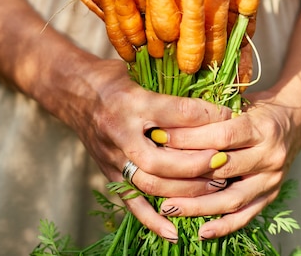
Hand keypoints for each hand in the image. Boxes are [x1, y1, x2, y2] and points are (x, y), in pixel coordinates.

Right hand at [65, 57, 231, 239]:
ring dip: (185, 190)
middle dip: (197, 163)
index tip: (230, 116)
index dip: (207, 115)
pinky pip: (131, 202)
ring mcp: (113, 157)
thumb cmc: (110, 77)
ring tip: (214, 187)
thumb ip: (168, 84)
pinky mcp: (108, 172)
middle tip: (224, 160)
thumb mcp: (138, 69)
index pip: (176, 112)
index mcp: (131, 101)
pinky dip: (153, 220)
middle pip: (162, 158)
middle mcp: (120, 132)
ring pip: (150, 184)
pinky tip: (175, 231)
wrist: (70, 90)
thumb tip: (210, 91)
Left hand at [155, 89, 300, 238]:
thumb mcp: (241, 101)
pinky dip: (224, 226)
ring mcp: (272, 179)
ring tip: (168, 208)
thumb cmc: (258, 108)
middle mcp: (269, 154)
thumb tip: (172, 115)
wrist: (296, 121)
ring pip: (232, 198)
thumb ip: (214, 112)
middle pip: (223, 168)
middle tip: (155, 176)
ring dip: (198, 206)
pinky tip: (202, 231)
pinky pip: (247, 215)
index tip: (160, 137)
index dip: (189, 138)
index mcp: (261, 127)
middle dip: (185, 172)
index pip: (221, 135)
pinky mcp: (271, 195)